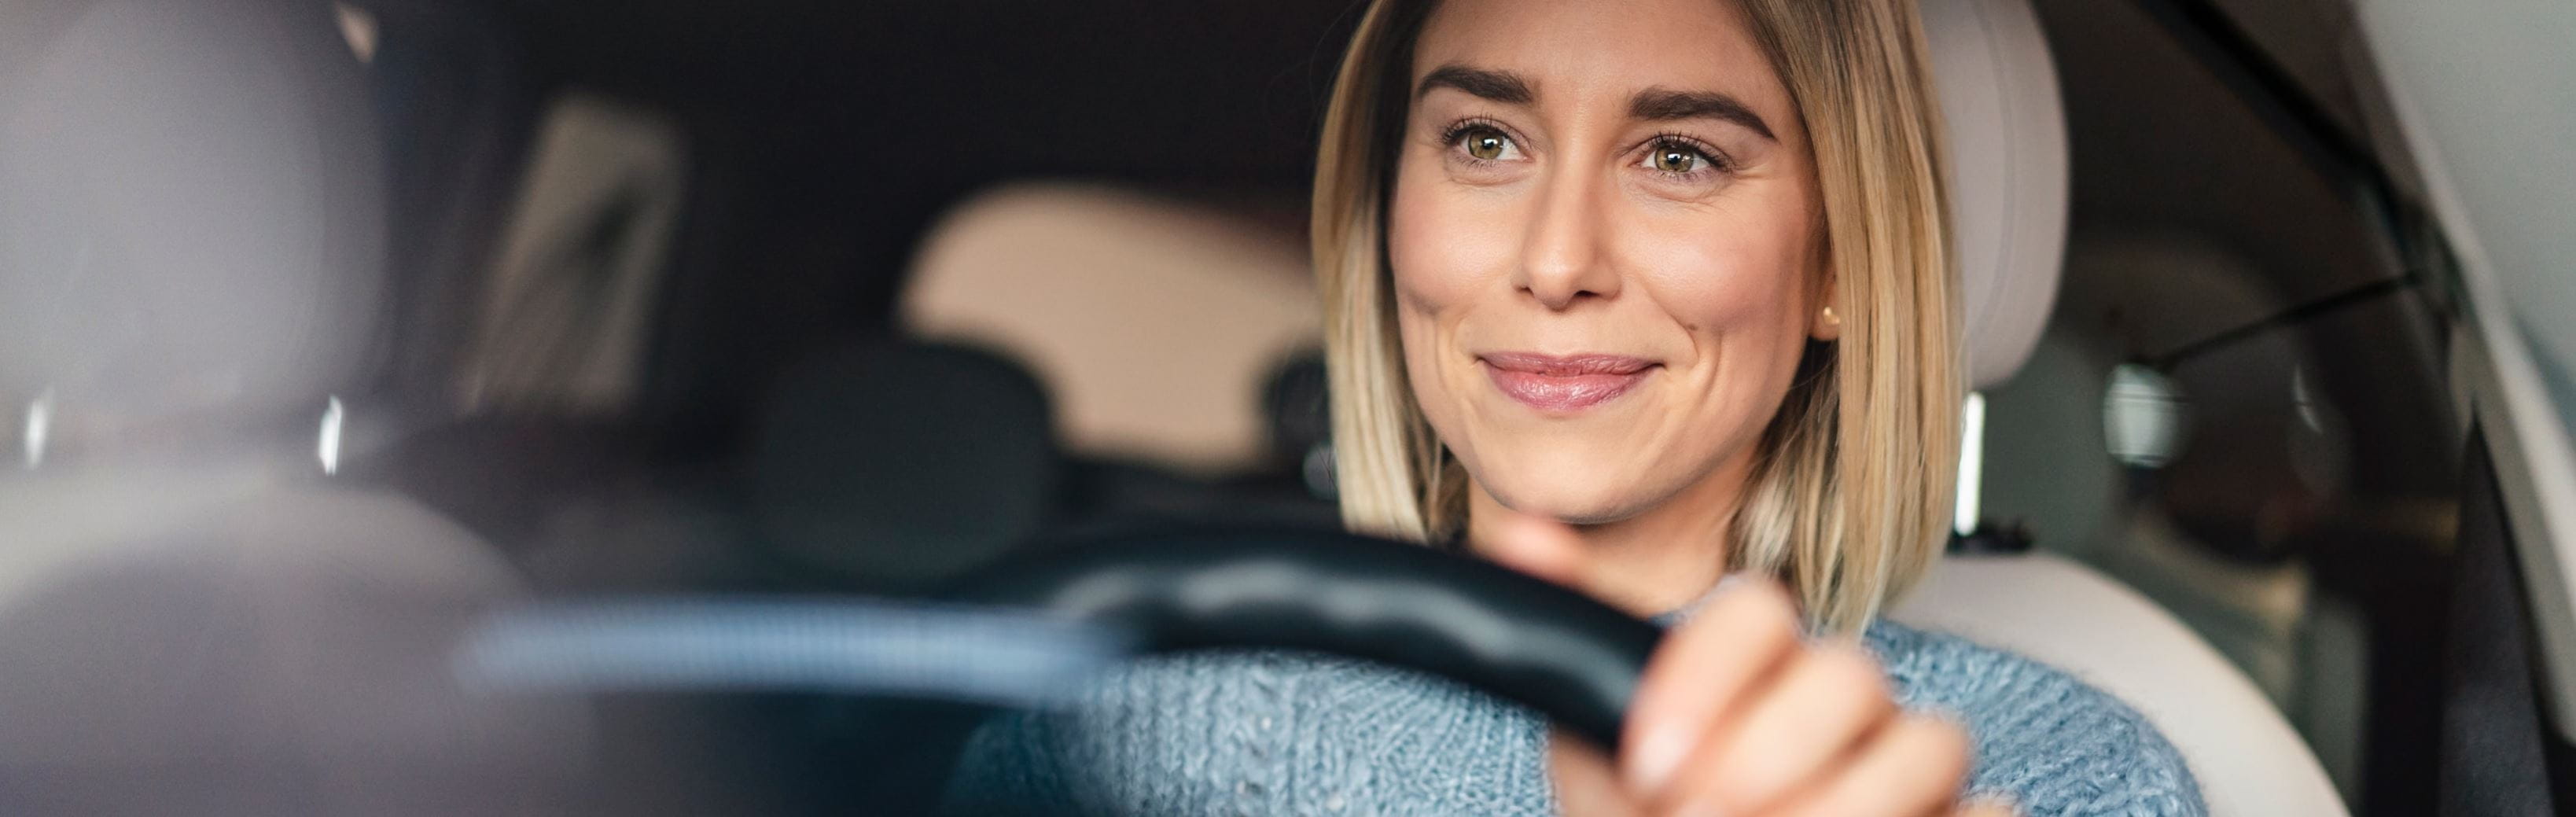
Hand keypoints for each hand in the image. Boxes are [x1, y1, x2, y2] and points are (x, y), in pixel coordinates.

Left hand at [1479, 513, 2010, 816]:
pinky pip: (1979, 805)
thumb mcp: (1593, 734)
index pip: (1759, 611)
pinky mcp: (1953, 807)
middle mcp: (1839, 694)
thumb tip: (1525, 532)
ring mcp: (1903, 751)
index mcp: (1757, 660)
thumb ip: (1567, 637)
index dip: (1707, 680)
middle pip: (1848, 673)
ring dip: (1841, 804)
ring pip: (1928, 741)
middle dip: (1769, 754)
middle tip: (1695, 815)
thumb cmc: (1650, 808)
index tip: (1649, 759)